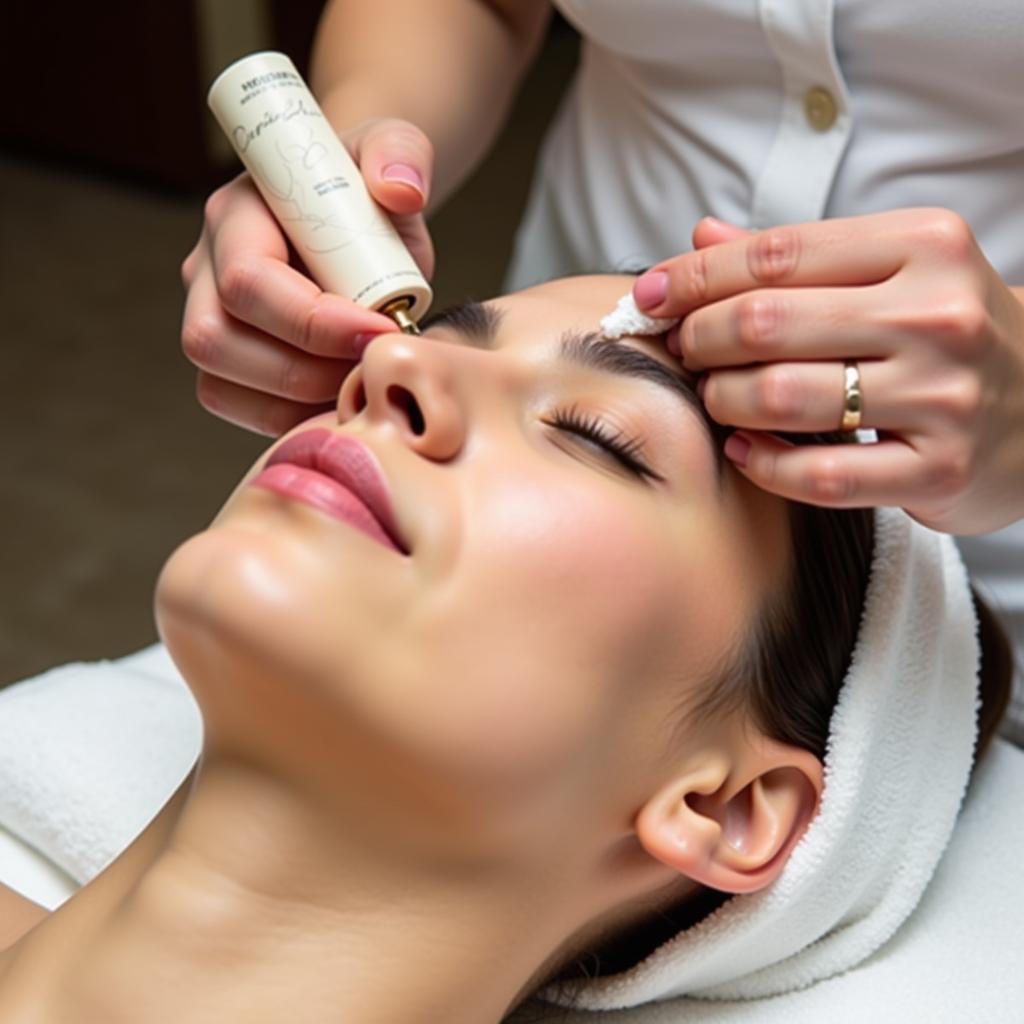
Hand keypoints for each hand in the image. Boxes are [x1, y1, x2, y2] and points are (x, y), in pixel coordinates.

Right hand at [181, 118, 435, 435]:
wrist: (357, 222)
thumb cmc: (366, 191)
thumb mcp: (391, 152)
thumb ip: (400, 154)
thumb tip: (401, 190)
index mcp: (236, 214)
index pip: (250, 280)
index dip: (316, 320)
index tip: (383, 328)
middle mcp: (206, 268)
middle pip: (216, 338)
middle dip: (305, 367)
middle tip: (372, 364)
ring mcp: (209, 317)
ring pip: (219, 381)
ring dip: (297, 398)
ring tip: (359, 380)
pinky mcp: (228, 364)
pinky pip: (238, 407)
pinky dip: (290, 417)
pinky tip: (339, 396)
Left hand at [633, 209, 1023, 534]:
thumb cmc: (941, 334)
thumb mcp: (887, 271)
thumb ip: (793, 257)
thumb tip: (699, 235)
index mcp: (922, 244)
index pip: (775, 254)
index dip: (694, 276)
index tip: (649, 294)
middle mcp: (937, 315)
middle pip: (765, 322)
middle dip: (699, 339)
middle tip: (683, 351)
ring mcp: (943, 396)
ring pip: (782, 396)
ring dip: (724, 400)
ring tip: (717, 398)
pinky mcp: (939, 469)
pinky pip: (818, 475)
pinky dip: (763, 463)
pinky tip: (745, 448)